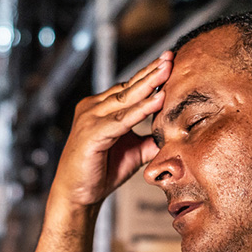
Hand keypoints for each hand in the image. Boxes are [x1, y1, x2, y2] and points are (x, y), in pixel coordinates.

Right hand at [50, 52, 172, 208]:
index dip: (149, 76)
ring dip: (149, 83)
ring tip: (168, 69)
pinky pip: (122, 119)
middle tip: (171, 56)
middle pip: (128, 86)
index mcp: (100, 108)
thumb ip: (150, 140)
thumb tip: (174, 134)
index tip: (170, 62)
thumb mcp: (133, 152)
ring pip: (126, 98)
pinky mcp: (92, 133)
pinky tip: (158, 99)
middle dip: (151, 71)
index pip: (129, 87)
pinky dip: (142, 109)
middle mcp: (93, 108)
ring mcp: (90, 118)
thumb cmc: (101, 173)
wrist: (77, 196)